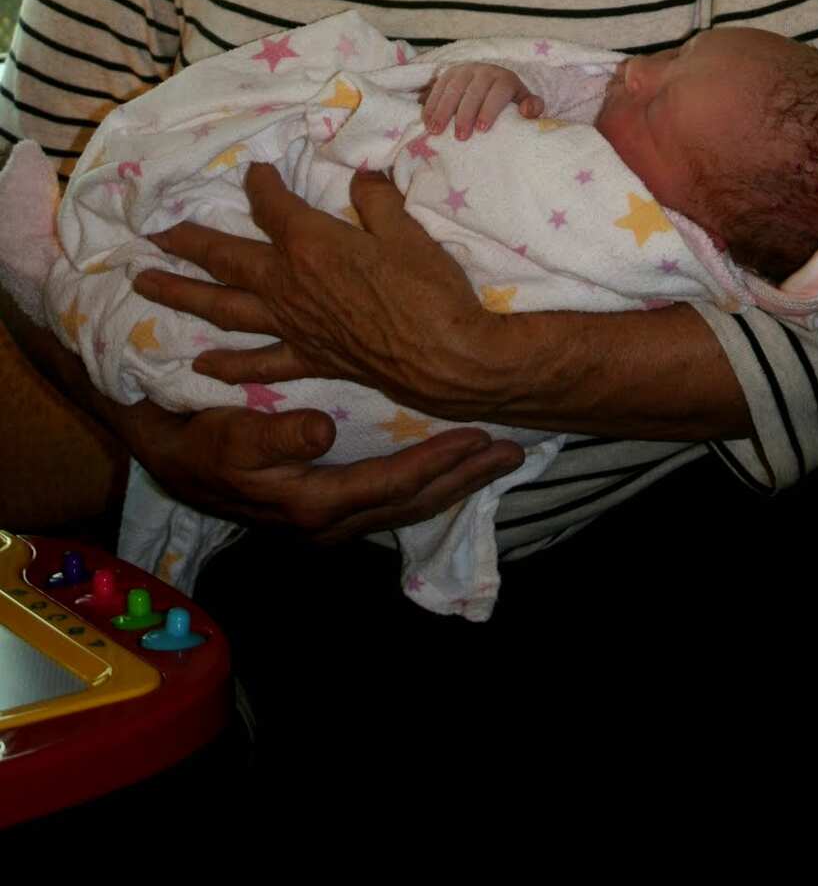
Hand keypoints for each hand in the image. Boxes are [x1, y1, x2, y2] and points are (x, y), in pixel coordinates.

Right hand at [119, 395, 524, 544]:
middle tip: (514, 451)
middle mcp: (331, 521)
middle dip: (465, 478)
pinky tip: (451, 467)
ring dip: (454, 482)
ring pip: (408, 505)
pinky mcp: (330, 508)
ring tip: (496, 458)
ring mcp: (332, 519)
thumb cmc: (200, 442)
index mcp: (314, 505)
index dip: (438, 462)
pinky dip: (427, 484)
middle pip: (414, 503)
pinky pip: (393, 499)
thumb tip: (321, 429)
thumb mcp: (229, 436)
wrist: (169, 458)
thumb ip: (276, 434)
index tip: (479, 436)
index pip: (393, 486)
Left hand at [135, 163, 515, 416]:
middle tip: (154, 231)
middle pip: (226, 257)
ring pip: (223, 307)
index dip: (260, 182)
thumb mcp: (407, 229)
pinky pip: (258, 362)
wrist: (448, 356)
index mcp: (311, 243)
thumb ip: (376, 199)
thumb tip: (362, 176)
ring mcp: (293, 325)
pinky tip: (202, 365)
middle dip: (188, 241)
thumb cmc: (430, 288)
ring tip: (145, 284)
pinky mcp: (309, 358)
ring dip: (181, 294)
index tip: (254, 169)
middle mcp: (289, 283)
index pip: (272, 205)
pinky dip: (228, 365)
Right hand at [420, 63, 542, 139]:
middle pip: (473, 91)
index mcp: (505, 79)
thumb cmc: (509, 99)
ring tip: (436, 130)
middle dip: (465, 115)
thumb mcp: (524, 101)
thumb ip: (533, 107)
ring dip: (442, 109)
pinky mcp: (449, 73)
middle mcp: (485, 71)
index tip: (482, 130)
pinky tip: (427, 120)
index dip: (489, 110)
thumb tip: (528, 111)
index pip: (497, 92)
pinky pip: (438, 86)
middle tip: (460, 137)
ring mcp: (465, 70)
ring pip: (452, 88)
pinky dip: (431, 103)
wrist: (493, 80)